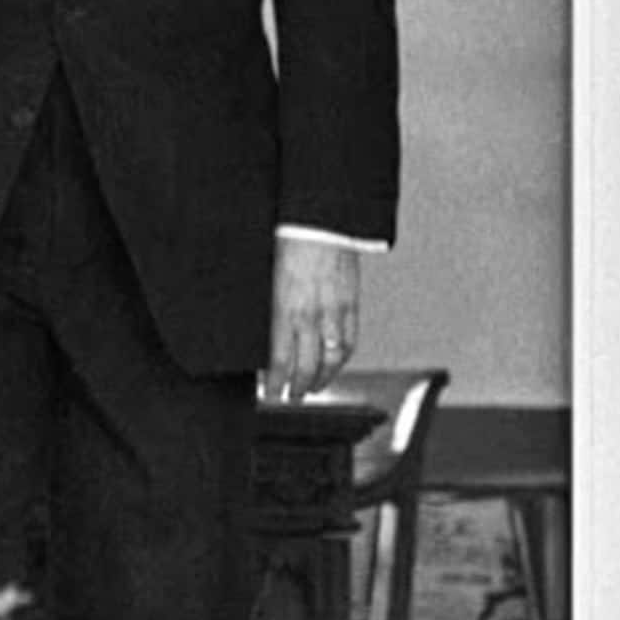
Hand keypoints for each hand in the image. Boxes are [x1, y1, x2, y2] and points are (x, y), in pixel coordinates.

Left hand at [263, 234, 360, 399]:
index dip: (276, 383)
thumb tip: (268, 338)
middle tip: (291, 397)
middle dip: (298, 387)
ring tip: (313, 387)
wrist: (319, 222)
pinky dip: (342, 358)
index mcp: (285, 309)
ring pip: (331, 359)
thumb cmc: (288, 244)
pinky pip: (349, 340)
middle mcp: (311, 315)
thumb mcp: (270, 280)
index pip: (280, 359)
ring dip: (322, 378)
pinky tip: (335, 363)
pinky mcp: (351, 304)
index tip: (270, 394)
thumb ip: (272, 312)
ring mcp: (334, 311)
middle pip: (306, 366)